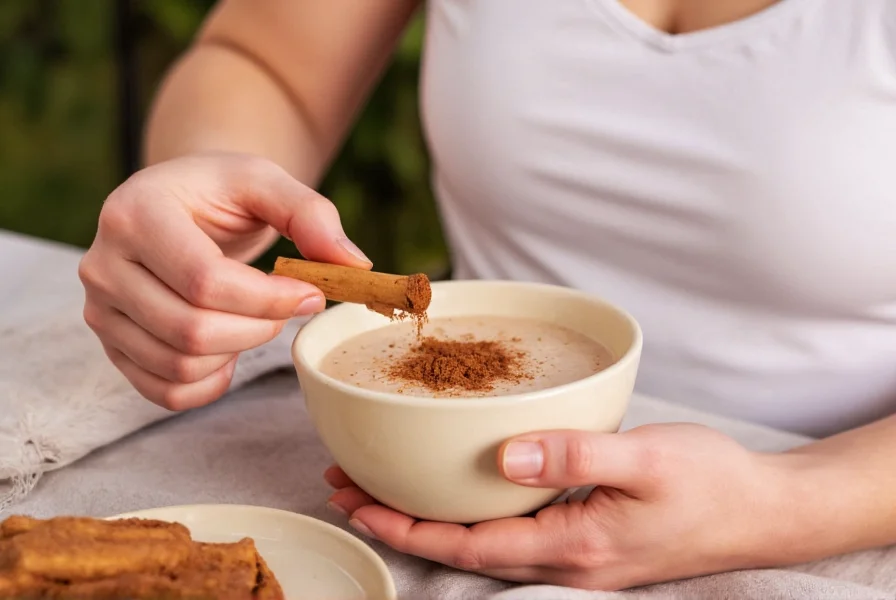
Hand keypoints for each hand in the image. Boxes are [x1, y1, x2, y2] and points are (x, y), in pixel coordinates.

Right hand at [79, 152, 370, 409]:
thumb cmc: (221, 192)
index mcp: (135, 214)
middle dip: (259, 327)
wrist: (180, 205)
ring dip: (238, 352)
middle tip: (288, 307)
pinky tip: (231, 349)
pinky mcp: (113, 345)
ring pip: (179, 364)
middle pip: (191, 330)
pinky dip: (210, 382)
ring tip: (258, 318)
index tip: (313, 293)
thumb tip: (352, 264)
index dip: (270, 299)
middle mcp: (103, 264)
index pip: (204, 281)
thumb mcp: (265, 182)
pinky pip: (165, 390)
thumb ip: (310, 215)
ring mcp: (101, 310)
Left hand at [326, 424, 794, 589]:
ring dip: (429, 511)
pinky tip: (463, 480)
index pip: (466, 543)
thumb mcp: (647, 459)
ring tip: (384, 481)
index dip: (404, 524)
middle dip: (399, 518)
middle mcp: (565, 557)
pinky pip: (512, 526)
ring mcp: (575, 550)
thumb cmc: (712, 483)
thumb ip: (575, 456)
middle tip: (348, 484)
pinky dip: (470, 505)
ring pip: (482, 536)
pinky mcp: (586, 534)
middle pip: (461, 544)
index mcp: (572, 545)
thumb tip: (505, 454)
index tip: (355, 498)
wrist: (764, 509)